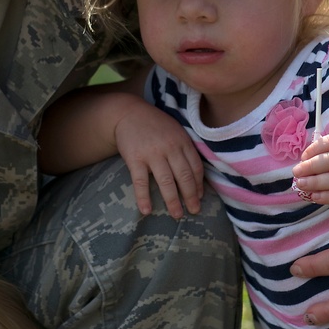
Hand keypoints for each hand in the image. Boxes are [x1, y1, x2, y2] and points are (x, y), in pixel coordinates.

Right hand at [114, 104, 203, 218]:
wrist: (128, 113)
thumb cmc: (154, 124)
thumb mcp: (175, 130)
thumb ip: (185, 148)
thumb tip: (196, 175)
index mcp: (182, 141)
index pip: (195, 167)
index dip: (199, 185)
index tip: (200, 198)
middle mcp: (170, 148)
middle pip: (184, 177)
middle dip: (190, 197)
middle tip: (194, 211)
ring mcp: (152, 153)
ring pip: (166, 181)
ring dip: (172, 201)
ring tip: (177, 215)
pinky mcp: (135, 158)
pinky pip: (141, 181)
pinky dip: (143, 197)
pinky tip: (146, 210)